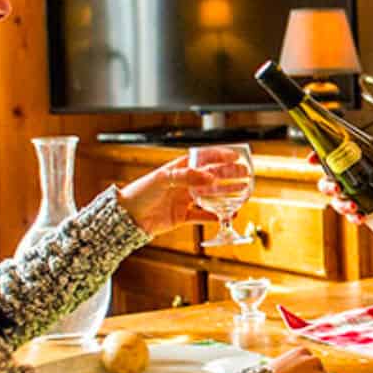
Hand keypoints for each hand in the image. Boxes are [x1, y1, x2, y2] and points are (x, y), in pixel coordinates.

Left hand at [116, 146, 250, 236]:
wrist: (127, 216)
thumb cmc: (140, 192)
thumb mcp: (163, 178)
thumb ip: (187, 177)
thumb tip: (210, 177)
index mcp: (179, 168)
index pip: (204, 158)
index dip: (220, 156)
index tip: (236, 156)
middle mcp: (185, 183)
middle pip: (212, 177)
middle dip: (230, 174)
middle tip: (245, 174)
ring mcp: (185, 199)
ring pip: (211, 196)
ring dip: (227, 194)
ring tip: (242, 192)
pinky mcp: (183, 216)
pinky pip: (204, 215)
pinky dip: (216, 216)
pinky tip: (226, 215)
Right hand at [312, 136, 372, 223]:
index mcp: (345, 165)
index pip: (325, 159)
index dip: (315, 158)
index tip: (312, 160)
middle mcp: (342, 182)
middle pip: (325, 185)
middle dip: (328, 186)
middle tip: (337, 187)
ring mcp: (348, 198)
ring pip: (336, 203)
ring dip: (342, 205)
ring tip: (353, 206)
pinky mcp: (357, 211)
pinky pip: (351, 217)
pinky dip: (355, 218)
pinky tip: (362, 217)